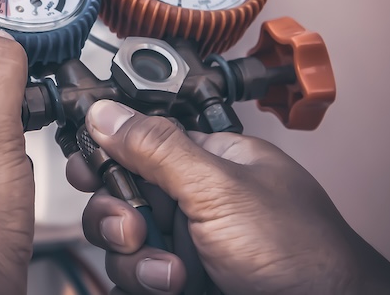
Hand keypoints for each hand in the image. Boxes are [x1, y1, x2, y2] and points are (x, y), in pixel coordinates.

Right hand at [69, 100, 389, 294]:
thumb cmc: (301, 253)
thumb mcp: (220, 189)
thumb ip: (157, 148)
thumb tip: (106, 112)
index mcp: (210, 160)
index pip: (140, 139)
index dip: (108, 152)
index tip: (87, 168)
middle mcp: (195, 198)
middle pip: (121, 191)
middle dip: (116, 211)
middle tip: (133, 226)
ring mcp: (188, 243)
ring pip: (122, 239)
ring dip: (135, 255)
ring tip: (169, 269)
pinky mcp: (181, 280)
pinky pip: (134, 274)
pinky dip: (143, 279)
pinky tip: (172, 284)